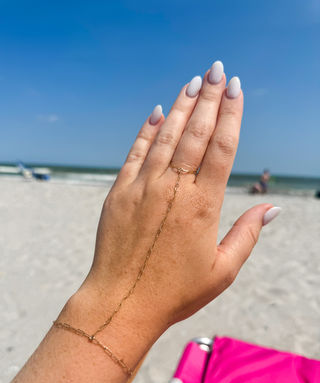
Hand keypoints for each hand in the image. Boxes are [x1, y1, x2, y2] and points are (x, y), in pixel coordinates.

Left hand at [81, 63, 274, 329]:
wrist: (121, 303)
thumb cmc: (174, 292)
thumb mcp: (221, 270)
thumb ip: (247, 235)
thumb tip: (273, 209)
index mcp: (203, 206)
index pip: (222, 148)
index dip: (231, 115)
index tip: (236, 89)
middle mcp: (173, 189)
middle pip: (196, 133)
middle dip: (209, 98)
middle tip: (218, 70)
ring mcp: (143, 188)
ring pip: (166, 136)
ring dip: (181, 107)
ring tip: (193, 82)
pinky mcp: (119, 193)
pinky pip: (136, 153)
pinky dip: (147, 131)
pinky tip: (157, 113)